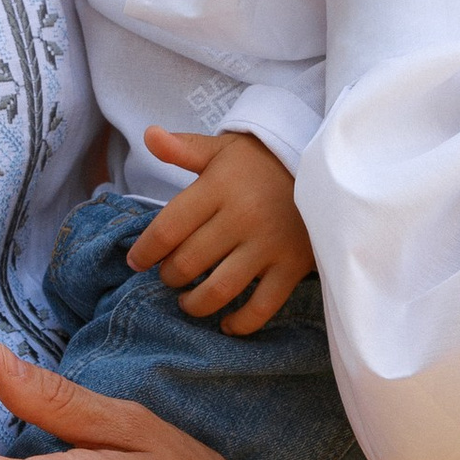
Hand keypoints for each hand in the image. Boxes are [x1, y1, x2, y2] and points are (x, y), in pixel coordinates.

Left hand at [126, 127, 314, 334]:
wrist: (323, 168)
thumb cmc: (261, 163)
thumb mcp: (222, 150)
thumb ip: (183, 149)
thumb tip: (149, 135)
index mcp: (218, 188)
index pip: (167, 229)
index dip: (144, 251)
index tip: (136, 261)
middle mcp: (241, 217)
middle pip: (187, 263)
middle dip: (169, 276)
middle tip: (170, 276)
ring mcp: (268, 244)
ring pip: (217, 290)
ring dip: (194, 304)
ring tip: (188, 301)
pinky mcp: (292, 266)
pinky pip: (261, 307)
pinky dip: (240, 323)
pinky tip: (226, 323)